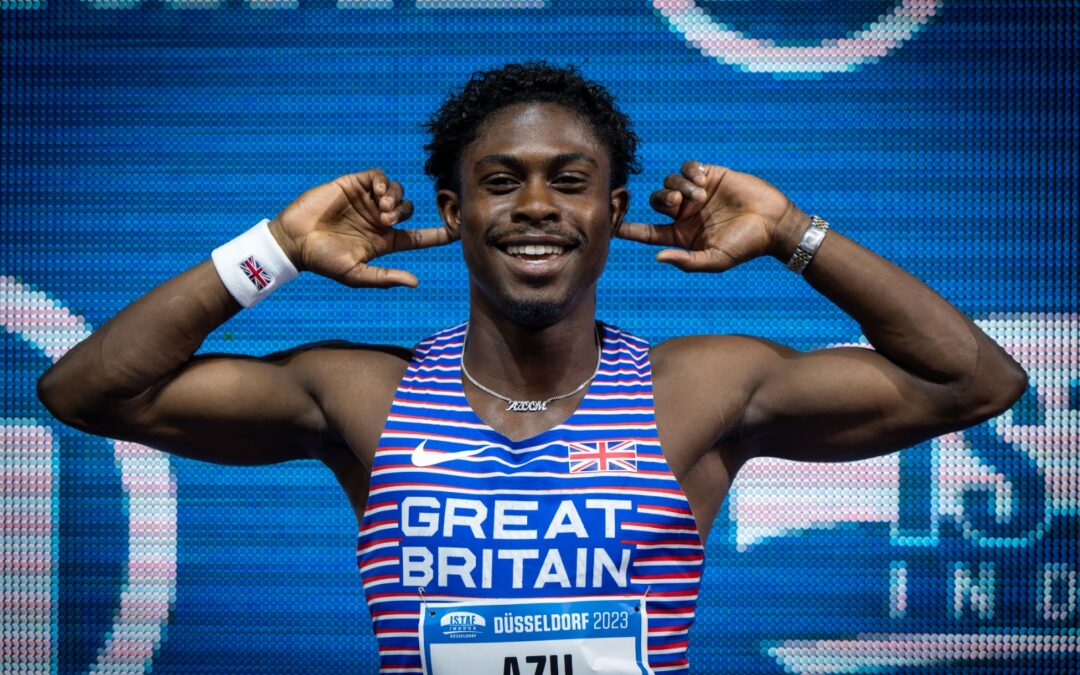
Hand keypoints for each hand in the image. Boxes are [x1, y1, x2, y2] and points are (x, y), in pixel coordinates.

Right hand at [267, 169, 455, 287]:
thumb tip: (416, 282)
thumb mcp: (356, 274)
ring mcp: (368, 202)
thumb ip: (385, 277)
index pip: (420, 238)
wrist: (295, 240)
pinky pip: (378, 177)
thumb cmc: (324, 262)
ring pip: (397, 191)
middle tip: (387, 220)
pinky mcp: (354, 185)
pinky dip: (384, 182)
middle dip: (405, 212)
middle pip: (410, 209)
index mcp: (385, 242)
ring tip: (380, 208)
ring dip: (395, 198)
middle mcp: (379, 220)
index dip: (440, 234)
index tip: (458, 230)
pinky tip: (378, 193)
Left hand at [616, 162, 808, 271]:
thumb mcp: (715, 261)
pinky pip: (687, 167)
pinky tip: (705, 181)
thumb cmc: (746, 247)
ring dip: (681, 186)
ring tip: (702, 195)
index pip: (647, 232)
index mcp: (682, 235)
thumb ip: (687, 261)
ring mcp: (696, 194)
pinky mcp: (710, 175)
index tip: (610, 223)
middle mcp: (685, 214)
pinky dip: (690, 172)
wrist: (773, 223)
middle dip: (662, 199)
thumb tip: (658, 256)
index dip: (628, 228)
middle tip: (680, 202)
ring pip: (669, 181)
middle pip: (655, 201)